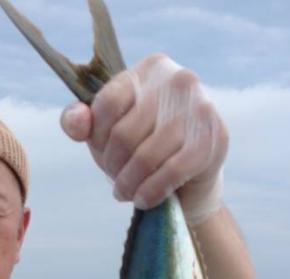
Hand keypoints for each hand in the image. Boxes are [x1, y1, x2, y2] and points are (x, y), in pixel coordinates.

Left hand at [60, 54, 226, 224]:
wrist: (192, 178)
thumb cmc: (144, 147)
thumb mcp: (107, 132)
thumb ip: (83, 122)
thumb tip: (76, 120)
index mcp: (152, 67)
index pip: (107, 103)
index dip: (97, 137)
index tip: (103, 152)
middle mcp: (180, 79)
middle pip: (124, 133)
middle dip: (114, 166)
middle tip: (117, 180)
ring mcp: (201, 108)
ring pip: (145, 157)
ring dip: (129, 184)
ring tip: (127, 192)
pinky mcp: (214, 139)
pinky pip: (170, 172)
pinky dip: (151, 192)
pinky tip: (144, 200)